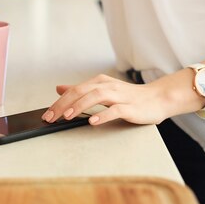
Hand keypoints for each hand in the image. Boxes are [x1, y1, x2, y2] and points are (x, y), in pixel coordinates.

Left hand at [42, 74, 168, 126]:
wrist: (157, 98)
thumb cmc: (129, 97)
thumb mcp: (102, 91)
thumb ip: (81, 90)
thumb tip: (59, 88)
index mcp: (99, 82)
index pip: (74, 90)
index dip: (59, 102)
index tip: (47, 114)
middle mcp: (108, 86)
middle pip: (81, 91)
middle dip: (63, 104)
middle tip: (50, 117)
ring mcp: (120, 96)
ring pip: (96, 97)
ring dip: (80, 106)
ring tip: (67, 116)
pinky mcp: (131, 107)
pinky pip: (115, 110)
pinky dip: (103, 115)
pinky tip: (93, 121)